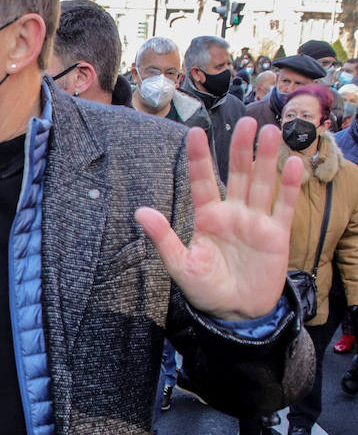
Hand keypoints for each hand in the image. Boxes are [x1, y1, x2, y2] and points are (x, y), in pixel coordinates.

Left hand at [134, 118, 301, 320]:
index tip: (195, 131)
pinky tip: (293, 163)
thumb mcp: (180, 265)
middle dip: (240, 149)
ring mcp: (256, 221)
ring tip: (269, 131)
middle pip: (238, 174)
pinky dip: (290, 185)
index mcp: (207, 217)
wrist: (235, 313)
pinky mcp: (276, 234)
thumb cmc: (205, 289)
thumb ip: (163, 237)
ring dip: (266, 158)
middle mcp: (232, 213)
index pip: (202, 181)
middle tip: (245, 121)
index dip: (200, 157)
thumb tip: (141, 211)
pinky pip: (283, 205)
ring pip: (262, 183)